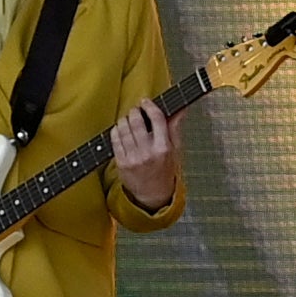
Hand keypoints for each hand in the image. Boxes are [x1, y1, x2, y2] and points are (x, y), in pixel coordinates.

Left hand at [113, 96, 179, 210]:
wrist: (152, 195)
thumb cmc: (165, 170)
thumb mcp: (175, 150)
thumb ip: (175, 128)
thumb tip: (181, 109)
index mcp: (164, 148)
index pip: (157, 119)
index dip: (150, 106)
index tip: (146, 102)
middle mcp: (148, 152)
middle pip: (137, 122)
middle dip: (135, 111)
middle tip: (136, 111)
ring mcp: (133, 158)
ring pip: (123, 129)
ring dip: (124, 119)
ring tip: (128, 120)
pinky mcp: (121, 162)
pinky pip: (115, 139)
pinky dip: (116, 130)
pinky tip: (121, 130)